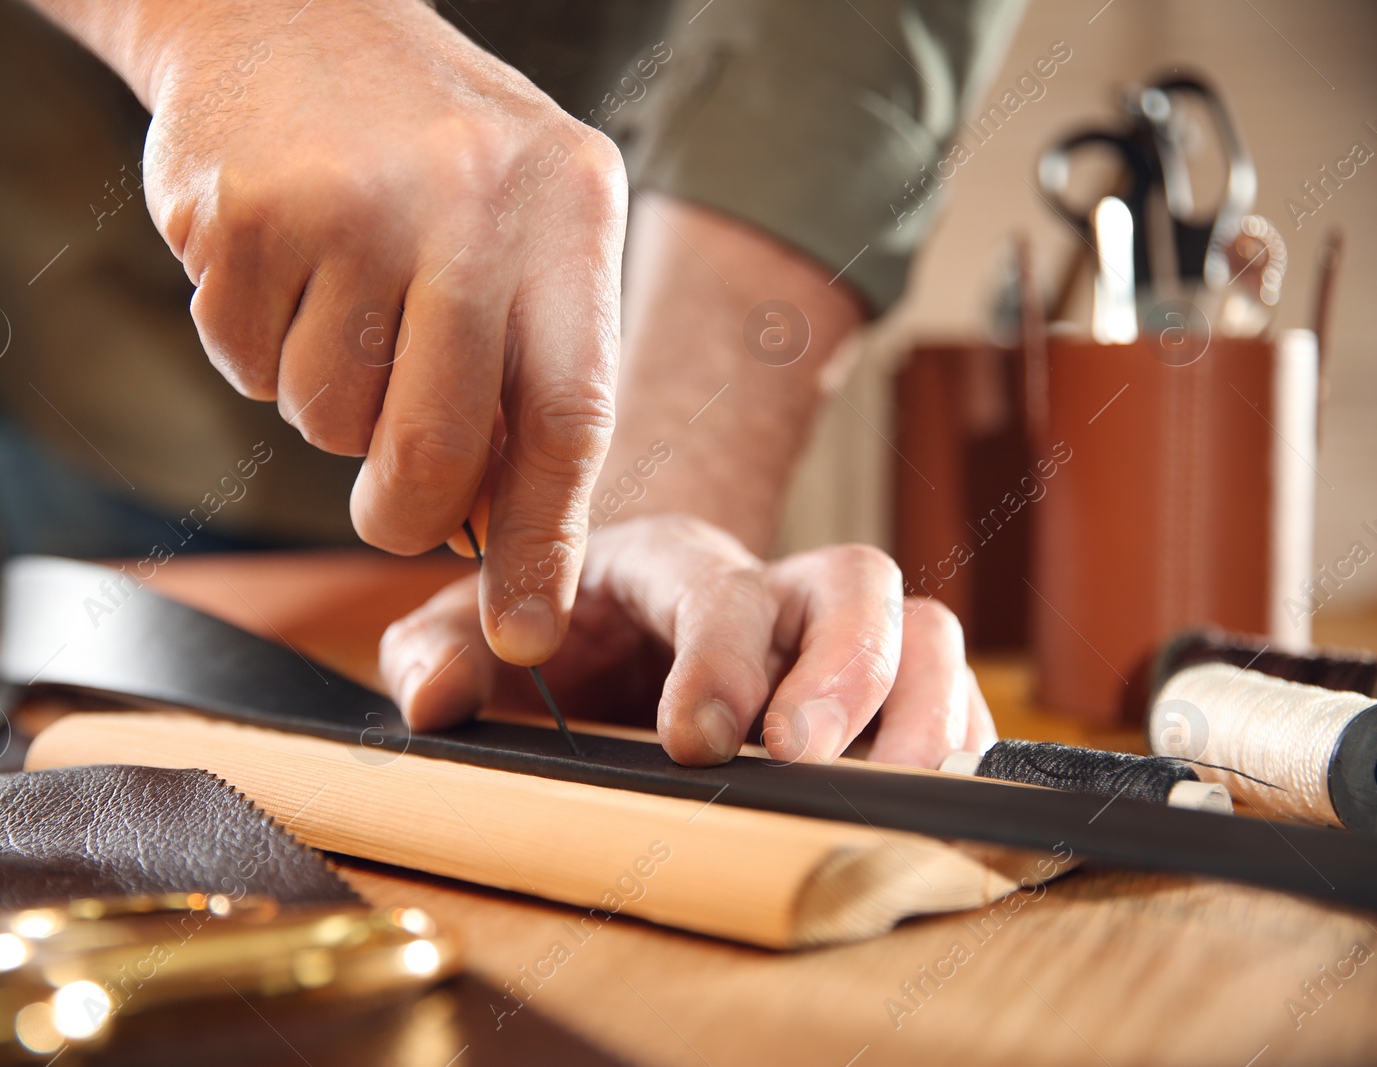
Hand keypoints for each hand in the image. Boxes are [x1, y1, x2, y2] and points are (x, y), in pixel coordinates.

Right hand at [131, 0, 625, 664]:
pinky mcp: (242, 215)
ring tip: (337, 299)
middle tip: (392, 505)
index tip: (525, 630)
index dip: (543, 541)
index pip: (570, 414)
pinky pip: (246, 368)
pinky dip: (257, 349)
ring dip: (327, 401)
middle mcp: (468, 198)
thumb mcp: (516, 222)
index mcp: (567, 204)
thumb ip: (525, 367)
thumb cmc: (421, 149)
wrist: (284, 9)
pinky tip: (280, 267)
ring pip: (328, 423)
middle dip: (406, 510)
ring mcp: (349, 203)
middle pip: (436, 447)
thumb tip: (498, 541)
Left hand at [379, 515, 996, 766]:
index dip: (719, 659)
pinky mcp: (880, 688)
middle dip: (844, 672)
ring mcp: (836, 635)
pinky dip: (954, 743)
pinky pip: (953, 695)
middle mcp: (772, 588)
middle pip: (858, 585)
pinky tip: (929, 797)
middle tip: (806, 758)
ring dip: (921, 714)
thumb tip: (432, 700)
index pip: (718, 588)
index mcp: (673, 563)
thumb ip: (438, 648)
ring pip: (924, 635)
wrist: (613, 628)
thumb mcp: (474, 628)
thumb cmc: (551, 627)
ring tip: (893, 793)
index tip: (695, 742)